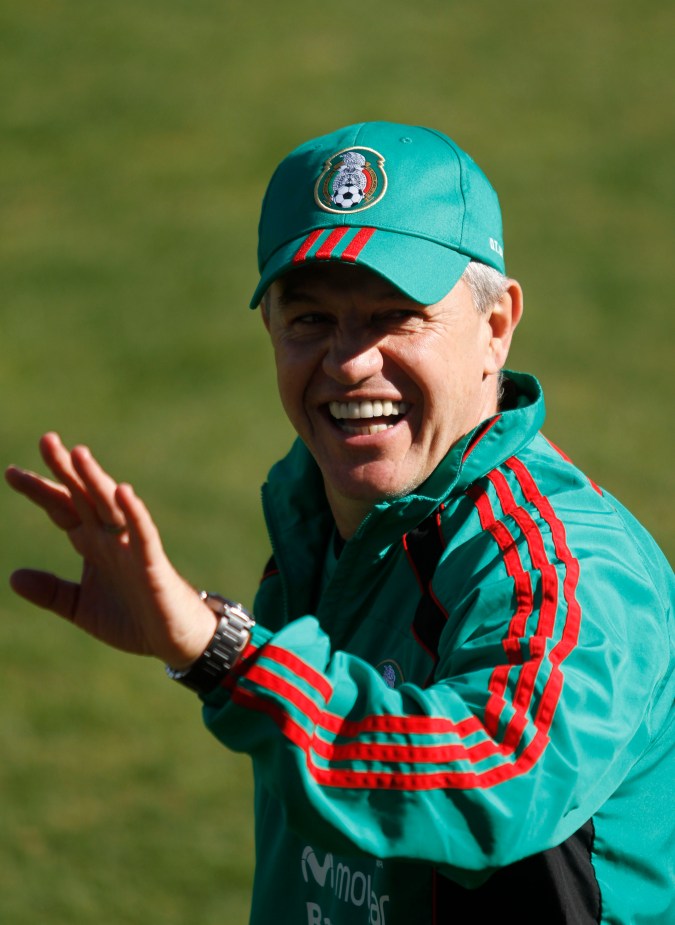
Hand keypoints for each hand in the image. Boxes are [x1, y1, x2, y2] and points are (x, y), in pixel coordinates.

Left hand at [5, 433, 217, 668]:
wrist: (173, 640)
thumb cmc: (133, 619)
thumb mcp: (80, 608)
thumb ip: (51, 592)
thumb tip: (14, 577)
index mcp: (93, 545)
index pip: (63, 509)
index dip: (40, 491)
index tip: (11, 472)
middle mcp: (111, 538)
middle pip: (84, 497)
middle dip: (65, 470)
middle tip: (46, 439)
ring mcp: (132, 547)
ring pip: (111, 507)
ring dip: (96, 480)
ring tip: (78, 454)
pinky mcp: (153, 563)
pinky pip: (143, 533)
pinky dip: (134, 512)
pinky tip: (123, 492)